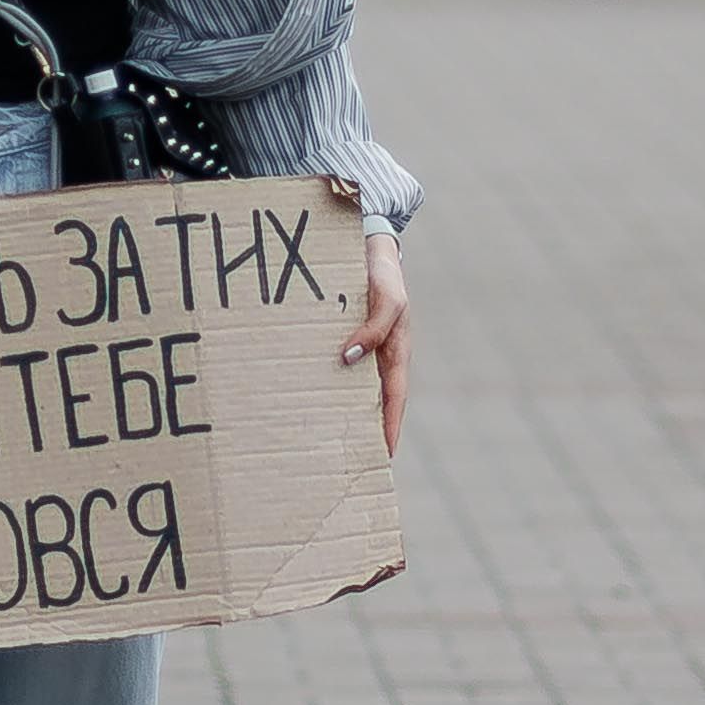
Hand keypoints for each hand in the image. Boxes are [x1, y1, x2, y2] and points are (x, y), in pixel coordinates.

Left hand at [343, 231, 413, 453]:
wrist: (370, 245)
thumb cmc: (384, 272)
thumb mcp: (387, 299)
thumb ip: (374, 329)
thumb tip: (349, 359)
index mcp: (397, 352)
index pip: (395, 400)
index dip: (389, 428)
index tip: (383, 456)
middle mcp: (381, 355)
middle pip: (374, 401)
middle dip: (365, 429)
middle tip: (349, 459)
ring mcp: (364, 348)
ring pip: (353, 387)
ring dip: (343, 410)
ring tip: (323, 439)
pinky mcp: (346, 337)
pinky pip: (337, 367)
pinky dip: (327, 384)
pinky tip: (307, 396)